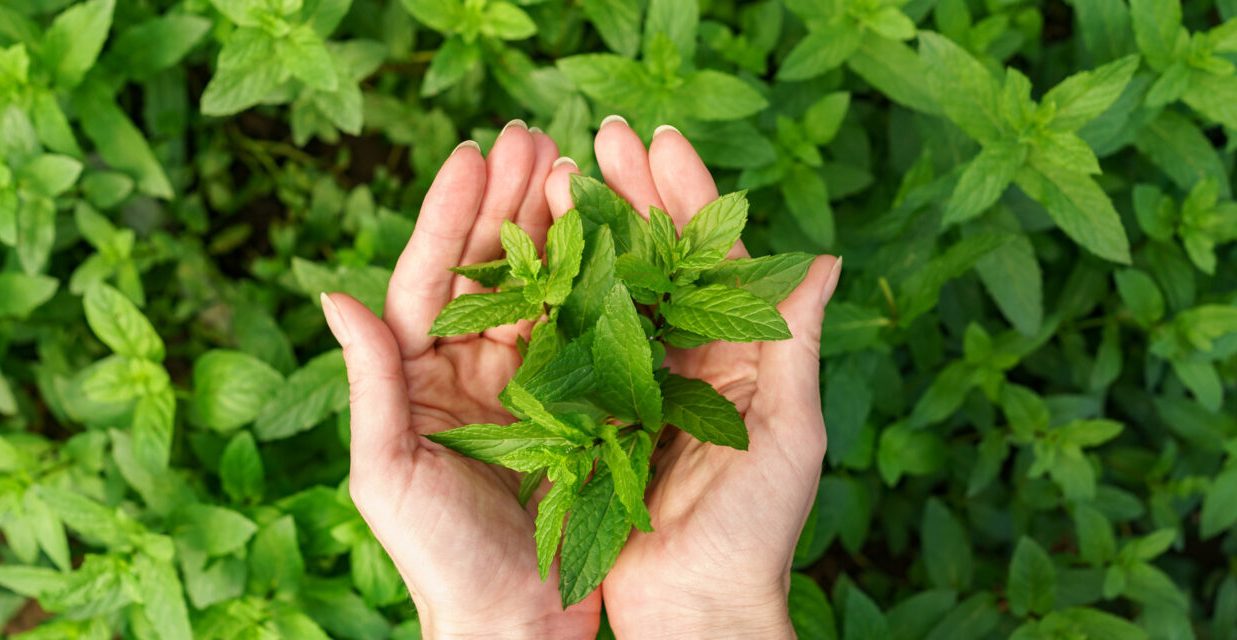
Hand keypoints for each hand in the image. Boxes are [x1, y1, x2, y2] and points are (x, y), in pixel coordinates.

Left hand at [321, 122, 602, 638]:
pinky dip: (595, 282)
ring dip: (553, 226)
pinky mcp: (574, 404)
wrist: (514, 623)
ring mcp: (525, 383)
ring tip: (573, 165)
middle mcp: (469, 370)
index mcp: (418, 378)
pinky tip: (612, 237)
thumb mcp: (389, 472)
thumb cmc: (439, 560)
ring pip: (539, 288)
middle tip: (532, 134)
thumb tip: (334, 294)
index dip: (450, 215)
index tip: (474, 154)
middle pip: (487, 269)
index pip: (430, 279)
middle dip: (507, 201)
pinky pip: (583, 331)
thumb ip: (371, 382)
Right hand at [543, 118, 841, 639]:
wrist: (694, 608)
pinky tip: (536, 252)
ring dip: (592, 231)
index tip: (659, 140)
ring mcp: (639, 382)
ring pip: (614, 289)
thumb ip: (794, 344)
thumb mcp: (790, 434)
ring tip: (560, 173)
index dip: (689, 196)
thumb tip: (824, 258)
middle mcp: (689, 358)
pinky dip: (559, 297)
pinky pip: (577, 344)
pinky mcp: (595, 413)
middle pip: (660, 259)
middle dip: (633, 194)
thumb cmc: (757, 531)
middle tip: (600, 136)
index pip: (716, 257)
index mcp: (741, 354)